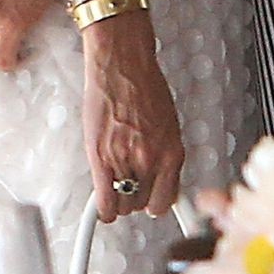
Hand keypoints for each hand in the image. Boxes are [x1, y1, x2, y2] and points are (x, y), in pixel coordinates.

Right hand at [82, 9, 183, 221]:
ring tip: (115, 184)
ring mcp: (125, 160)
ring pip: (123, 203)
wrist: (121, 64)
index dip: (155, 201)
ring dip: (118, 198)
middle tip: (129, 184)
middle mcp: (151, 159)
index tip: (151, 200)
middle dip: (135, 196)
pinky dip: (103, 209)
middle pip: (142, 203)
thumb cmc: (144, 85)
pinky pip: (104, 202)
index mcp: (172, 152)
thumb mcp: (168, 123)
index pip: (166, 199)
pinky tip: (103, 204)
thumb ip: (164, 154)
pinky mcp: (101, 158)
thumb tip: (162, 178)